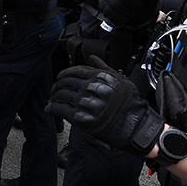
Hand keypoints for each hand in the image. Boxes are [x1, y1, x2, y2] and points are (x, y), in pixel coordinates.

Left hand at [47, 55, 163, 156]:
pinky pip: (61, 109)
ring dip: (54, 96)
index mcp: (100, 77)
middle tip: (55, 88)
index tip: (61, 76)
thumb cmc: (131, 105)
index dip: (65, 73)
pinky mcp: (82, 118)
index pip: (76, 70)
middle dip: (57, 85)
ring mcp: (86, 103)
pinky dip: (53, 108)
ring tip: (53, 98)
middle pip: (66, 82)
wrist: (136, 127)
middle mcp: (92, 88)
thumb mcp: (122, 80)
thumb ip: (104, 67)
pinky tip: (50, 108)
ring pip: (62, 95)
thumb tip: (92, 58)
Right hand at [100, 0, 159, 30]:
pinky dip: (117, 16)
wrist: (140, 15)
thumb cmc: (146, 4)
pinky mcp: (103, 2)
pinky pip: (106, 9)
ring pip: (112, 2)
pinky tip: (124, 18)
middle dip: (130, 5)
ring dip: (124, 12)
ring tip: (132, 15)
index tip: (142, 1)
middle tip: (138, 11)